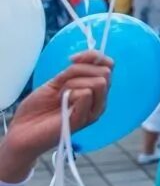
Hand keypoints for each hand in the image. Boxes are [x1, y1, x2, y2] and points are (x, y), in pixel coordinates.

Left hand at [0, 51, 113, 182]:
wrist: (24, 129)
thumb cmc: (38, 108)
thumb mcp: (57, 81)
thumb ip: (75, 70)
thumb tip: (90, 56)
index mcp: (94, 90)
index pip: (108, 65)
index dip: (92, 57)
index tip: (72, 60)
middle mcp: (98, 100)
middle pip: (105, 72)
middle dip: (80, 72)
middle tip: (62, 85)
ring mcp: (93, 111)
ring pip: (99, 82)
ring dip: (74, 84)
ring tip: (61, 97)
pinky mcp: (84, 118)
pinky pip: (87, 94)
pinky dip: (71, 94)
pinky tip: (62, 104)